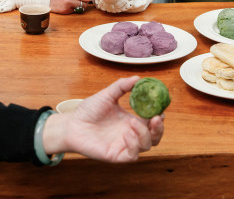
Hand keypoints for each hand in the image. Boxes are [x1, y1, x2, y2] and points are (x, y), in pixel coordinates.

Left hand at [42, 76, 163, 162]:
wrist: (72, 124)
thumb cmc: (89, 110)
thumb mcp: (107, 95)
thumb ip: (121, 86)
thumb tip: (138, 78)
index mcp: (132, 121)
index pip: (152, 122)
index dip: (160, 117)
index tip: (161, 108)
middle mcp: (131, 134)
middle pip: (155, 137)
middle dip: (159, 129)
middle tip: (157, 118)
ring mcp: (125, 145)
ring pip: (146, 146)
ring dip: (145, 134)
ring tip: (134, 123)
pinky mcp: (117, 155)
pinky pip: (132, 155)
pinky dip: (134, 144)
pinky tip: (127, 133)